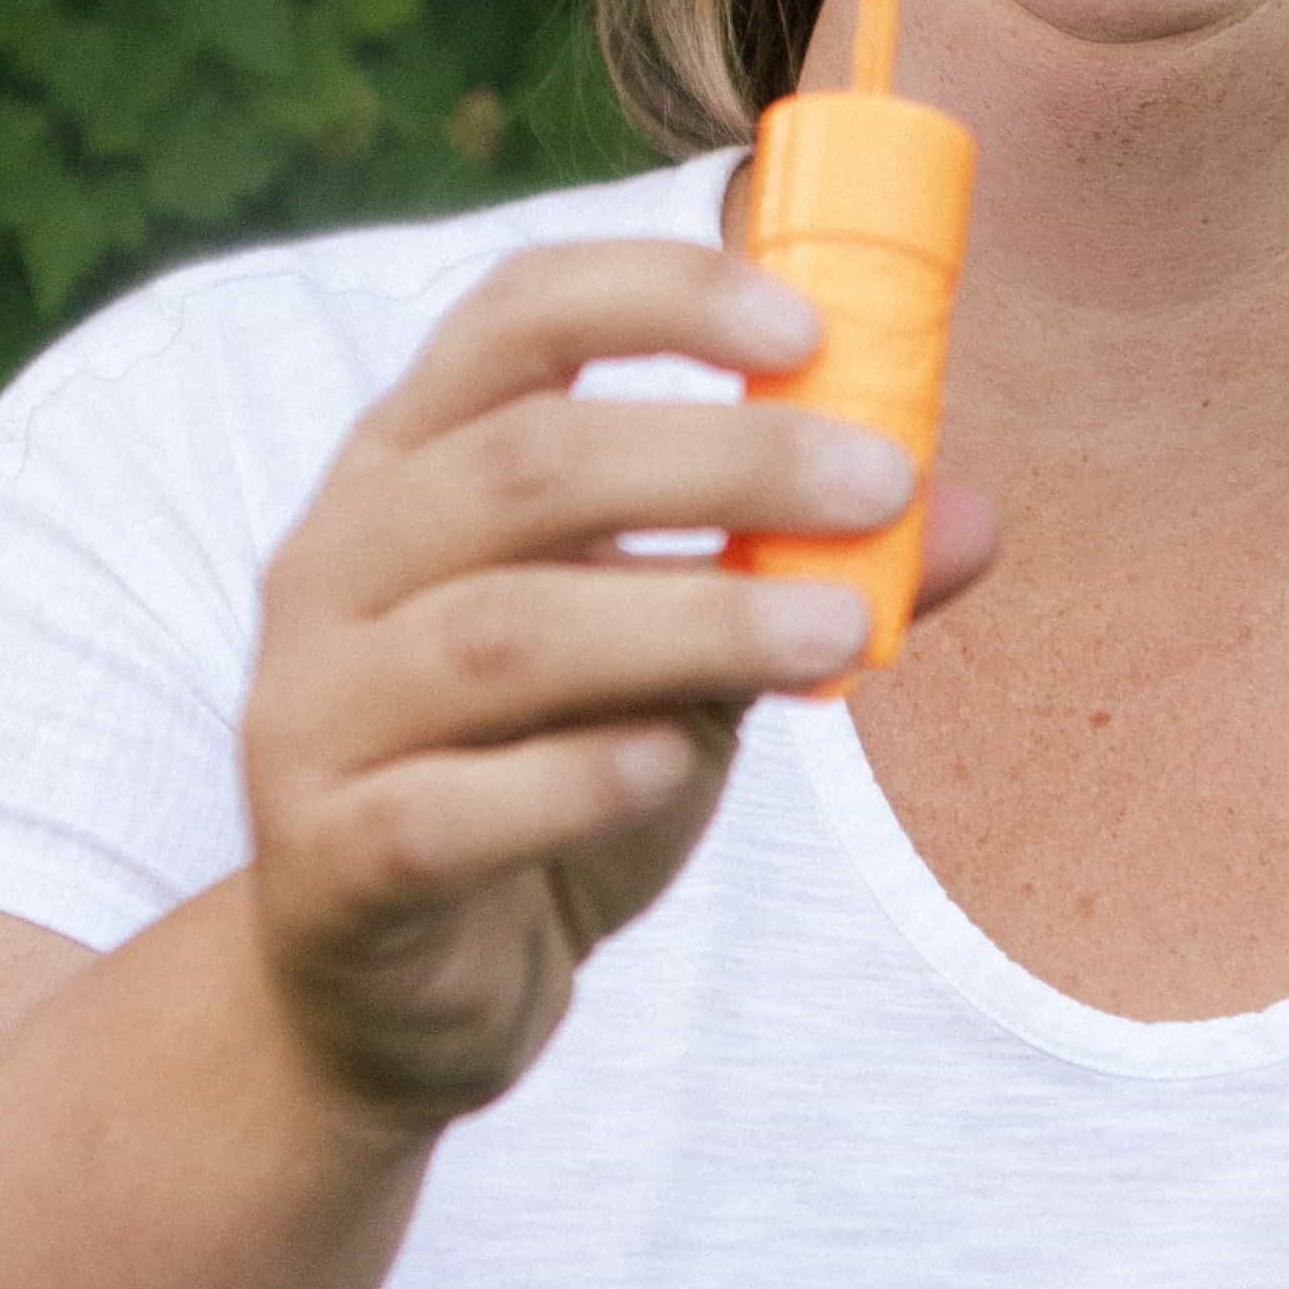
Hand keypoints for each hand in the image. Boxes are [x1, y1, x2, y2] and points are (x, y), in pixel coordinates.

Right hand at [244, 238, 997, 1129]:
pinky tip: (672, 763)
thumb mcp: (682, 662)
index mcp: (412, 466)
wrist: (390, 992)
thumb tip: (975, 520)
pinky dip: (571, 779)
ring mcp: (313, 712)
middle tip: (883, 484)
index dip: (660, 296)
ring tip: (840, 632)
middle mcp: (338, 564)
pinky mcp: (327, 863)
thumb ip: (796, 578)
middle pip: (526, 464)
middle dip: (725, 460)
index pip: (514, 317)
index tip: (808, 323)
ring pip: (503, 632)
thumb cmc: (545, 774)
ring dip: (693, 619)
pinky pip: (446, 808)